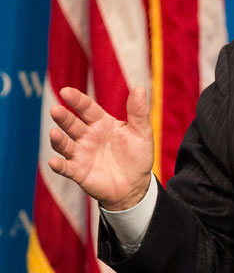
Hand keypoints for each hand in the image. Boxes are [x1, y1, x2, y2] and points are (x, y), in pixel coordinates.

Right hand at [48, 87, 153, 210]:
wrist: (136, 184)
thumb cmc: (137, 155)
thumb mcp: (141, 132)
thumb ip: (138, 111)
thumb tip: (140, 88)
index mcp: (102, 123)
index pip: (87, 108)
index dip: (77, 100)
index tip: (66, 91)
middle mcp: (88, 136)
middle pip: (72, 124)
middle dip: (63, 117)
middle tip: (56, 110)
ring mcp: (81, 154)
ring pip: (65, 144)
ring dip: (58, 139)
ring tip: (54, 133)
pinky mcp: (79, 172)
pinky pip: (66, 168)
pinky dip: (59, 165)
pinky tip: (53, 162)